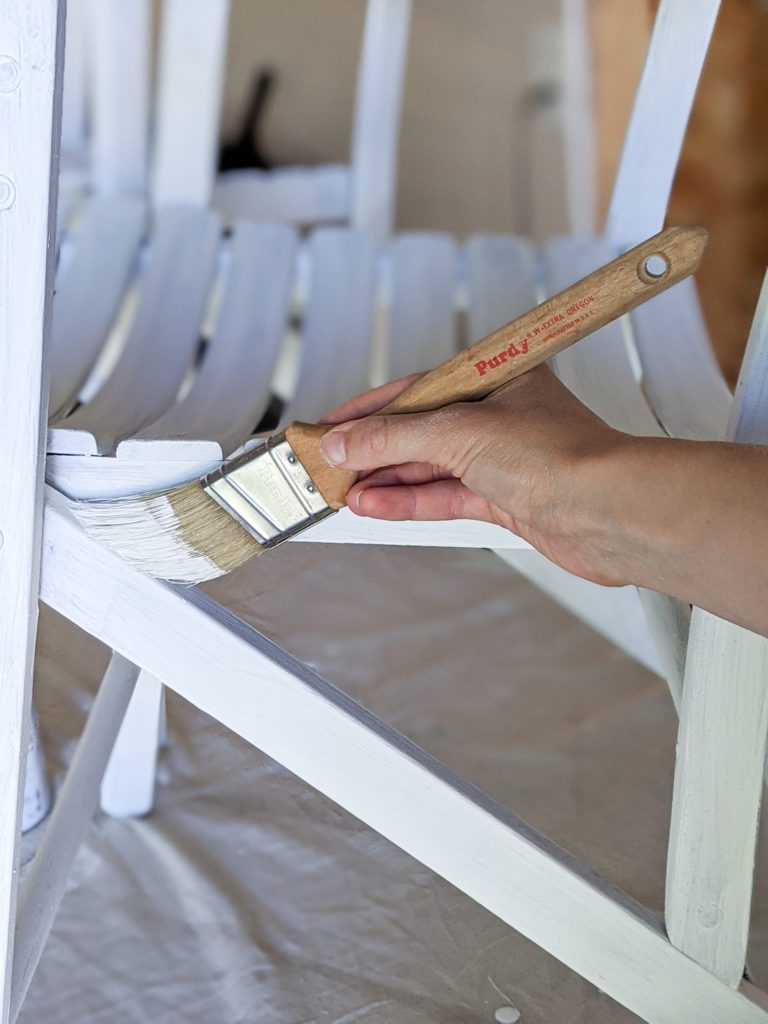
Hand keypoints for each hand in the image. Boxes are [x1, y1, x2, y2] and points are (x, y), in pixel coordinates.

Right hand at [319, 365, 632, 586]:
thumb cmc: (562, 457)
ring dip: (385, 480)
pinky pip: (444, 497)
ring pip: (429, 468)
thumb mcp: (461, 433)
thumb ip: (395, 437)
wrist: (611, 513)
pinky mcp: (505, 500)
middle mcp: (497, 416)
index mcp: (494, 380)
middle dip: (371, 450)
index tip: (331, 426)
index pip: (415, 390)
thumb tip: (347, 442)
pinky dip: (409, 502)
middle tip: (328, 465)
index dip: (368, 409)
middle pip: (419, 430)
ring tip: (342, 491)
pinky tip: (377, 506)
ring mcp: (500, 460)